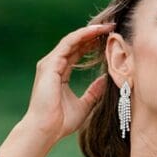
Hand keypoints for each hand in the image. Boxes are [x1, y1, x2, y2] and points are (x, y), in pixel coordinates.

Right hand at [22, 24, 112, 143]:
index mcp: (59, 73)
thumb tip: (107, 81)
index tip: (109, 38)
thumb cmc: (61, 122)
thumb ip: (94, 92)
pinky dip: (82, 36)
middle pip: (75, 43)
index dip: (92, 44)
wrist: (45, 130)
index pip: (77, 52)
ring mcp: (50, 63)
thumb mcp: (84, 105)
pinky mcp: (50, 64)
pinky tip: (96, 32)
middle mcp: (53, 65)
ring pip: (72, 40)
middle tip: (111, 27)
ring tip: (107, 26)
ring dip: (90, 31)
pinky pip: (68, 44)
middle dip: (93, 34)